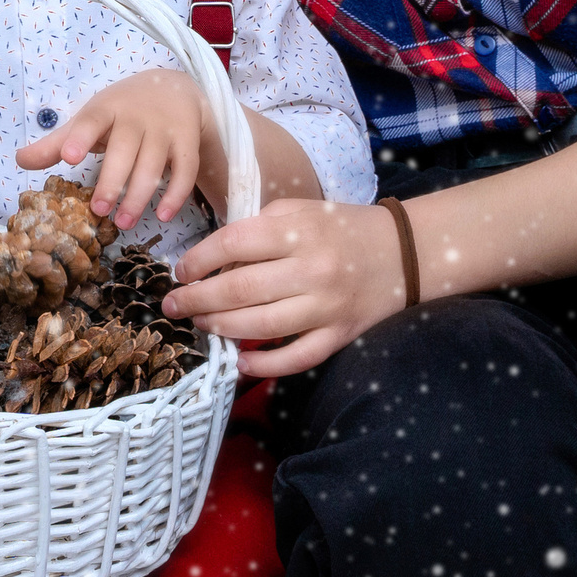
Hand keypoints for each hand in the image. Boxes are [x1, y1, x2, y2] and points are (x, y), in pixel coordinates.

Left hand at [15, 70, 212, 225]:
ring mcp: (164, 130)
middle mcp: (137, 117)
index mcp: (107, 109)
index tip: (68, 158)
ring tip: (123, 222)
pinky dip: (176, 194)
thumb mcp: (90, 120)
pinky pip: (185, 170)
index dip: (80, 138)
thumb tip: (19, 160)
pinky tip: (163, 216)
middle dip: (112, 181)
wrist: (176, 89)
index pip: (92, 121)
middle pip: (125, 150)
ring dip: (139, 195)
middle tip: (99, 210)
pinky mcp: (187, 143)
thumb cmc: (123, 110)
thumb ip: (57, 143)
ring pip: (154, 165)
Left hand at [160, 199, 408, 377]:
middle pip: (240, 289)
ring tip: (200, 324)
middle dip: (197, 299)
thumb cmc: (341, 227)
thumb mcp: (300, 210)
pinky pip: (297, 357)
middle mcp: (311, 268)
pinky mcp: (340, 334)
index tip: (181, 271)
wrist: (403, 252)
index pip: (234, 244)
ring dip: (221, 328)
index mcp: (299, 230)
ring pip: (261, 325)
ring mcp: (327, 306)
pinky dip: (265, 365)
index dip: (199, 260)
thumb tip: (212, 258)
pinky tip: (241, 362)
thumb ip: (258, 227)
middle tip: (173, 305)